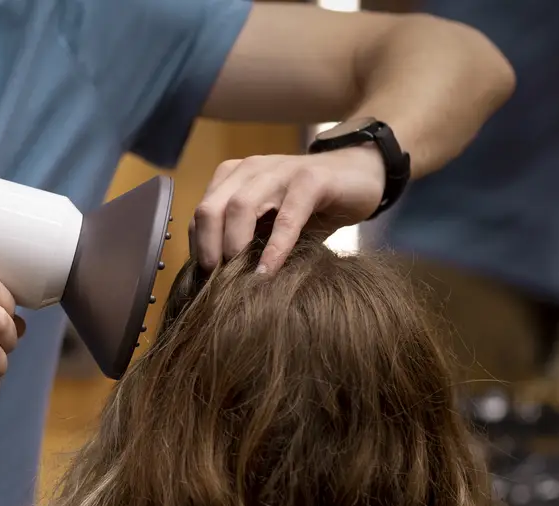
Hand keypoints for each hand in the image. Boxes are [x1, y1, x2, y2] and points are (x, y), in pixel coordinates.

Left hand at [190, 146, 385, 273]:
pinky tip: (269, 270)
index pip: (201, 214)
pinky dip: (275, 247)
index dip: (198, 248)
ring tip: (239, 279)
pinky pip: (286, 216)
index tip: (203, 279)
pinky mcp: (311, 179)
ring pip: (240, 207)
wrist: (361, 175)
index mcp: (235, 178)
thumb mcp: (271, 223)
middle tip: (215, 281)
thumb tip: (218, 283)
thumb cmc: (311, 207)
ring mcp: (280, 171)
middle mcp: (251, 170)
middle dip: (207, 249)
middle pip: (210, 209)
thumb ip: (246, 239)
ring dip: (234, 247)